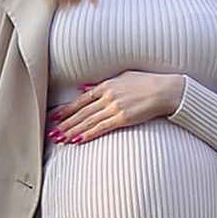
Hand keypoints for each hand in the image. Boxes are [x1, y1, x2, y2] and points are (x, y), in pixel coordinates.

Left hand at [46, 73, 182, 142]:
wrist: (164, 90)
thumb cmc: (146, 82)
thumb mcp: (122, 77)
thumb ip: (102, 84)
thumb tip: (84, 88)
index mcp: (106, 85)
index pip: (81, 100)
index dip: (66, 109)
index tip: (55, 116)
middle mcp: (107, 96)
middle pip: (81, 112)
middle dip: (65, 123)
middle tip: (52, 132)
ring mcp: (114, 107)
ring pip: (88, 121)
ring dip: (72, 131)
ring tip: (61, 139)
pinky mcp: (122, 118)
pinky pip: (101, 128)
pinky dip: (88, 134)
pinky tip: (78, 140)